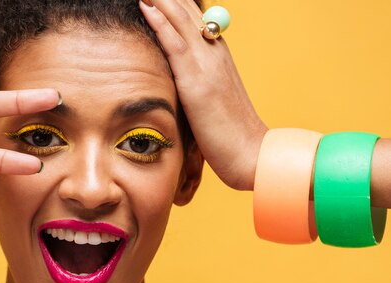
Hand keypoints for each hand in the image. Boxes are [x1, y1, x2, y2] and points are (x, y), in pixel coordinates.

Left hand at [140, 0, 266, 190]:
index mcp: (217, 52)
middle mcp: (214, 51)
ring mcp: (207, 64)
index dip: (171, 0)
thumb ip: (193, 79)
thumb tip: (173, 75)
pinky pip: (177, 45)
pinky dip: (160, 23)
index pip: (191, 14)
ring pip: (180, 18)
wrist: (250, 153)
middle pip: (185, 8)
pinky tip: (147, 7)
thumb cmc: (227, 131)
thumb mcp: (209, 96)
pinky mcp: (198, 82)